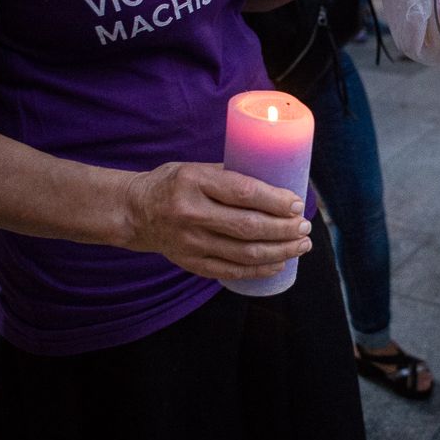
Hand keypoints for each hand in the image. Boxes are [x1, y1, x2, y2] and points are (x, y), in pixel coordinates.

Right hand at [123, 162, 312, 280]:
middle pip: (248, 227)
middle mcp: (191, 214)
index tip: (297, 204)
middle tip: (305, 227)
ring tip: (301, 245)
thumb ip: (231, 176)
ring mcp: (190, 243)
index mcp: (194, 182)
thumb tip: (278, 182)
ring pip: (244, 253)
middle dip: (284, 229)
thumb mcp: (196, 169)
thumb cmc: (173, 183)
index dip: (275, 201)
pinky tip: (279, 264)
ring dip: (280, 252)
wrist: (135, 212)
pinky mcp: (191, 263)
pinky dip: (259, 270)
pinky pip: (232, 271)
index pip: (244, 193)